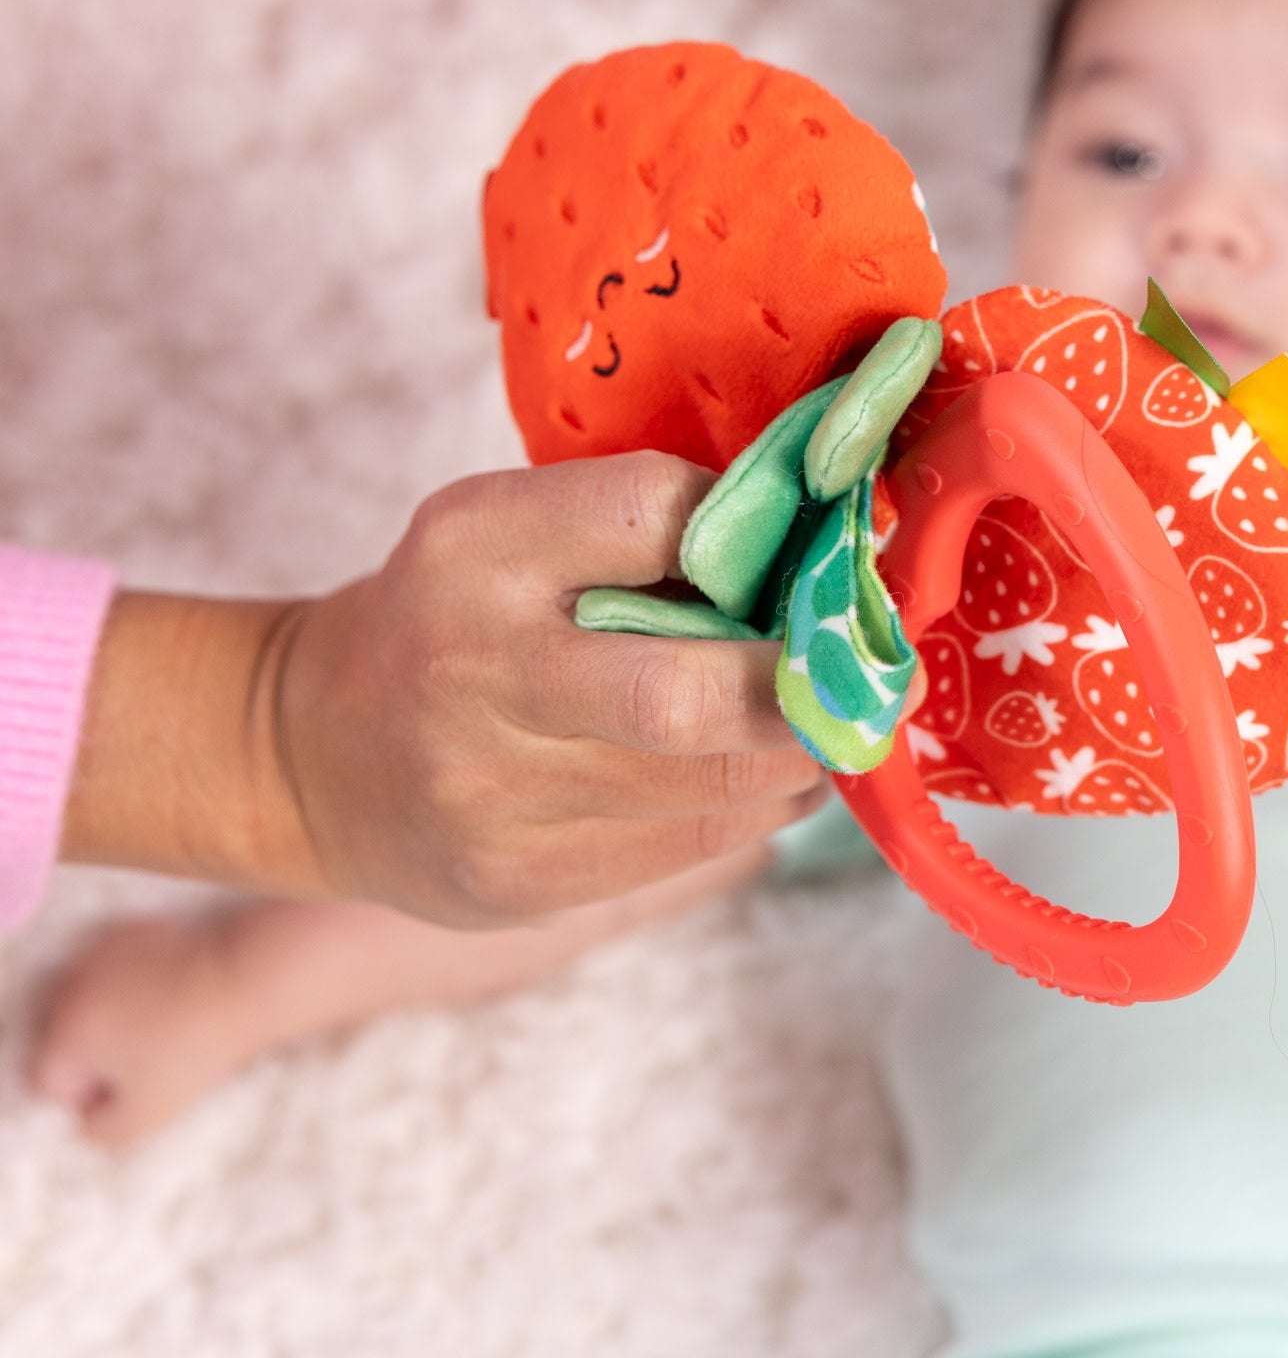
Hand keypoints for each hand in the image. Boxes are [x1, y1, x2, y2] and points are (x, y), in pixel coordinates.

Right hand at [63, 454, 824, 926]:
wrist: (308, 751)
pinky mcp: (517, 881)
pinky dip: (757, 809)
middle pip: (688, 692)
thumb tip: (812, 543)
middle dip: (802, 686)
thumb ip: (637, 527)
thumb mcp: (510, 528)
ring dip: (800, 754)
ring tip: (835, 723)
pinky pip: (687, 849)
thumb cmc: (452, 612)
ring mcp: (491, 793)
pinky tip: (776, 778)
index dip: (751, 530)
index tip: (804, 552)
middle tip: (874, 675)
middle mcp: (475, 668)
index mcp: (476, 546)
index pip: (659, 511)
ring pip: (708, 787)